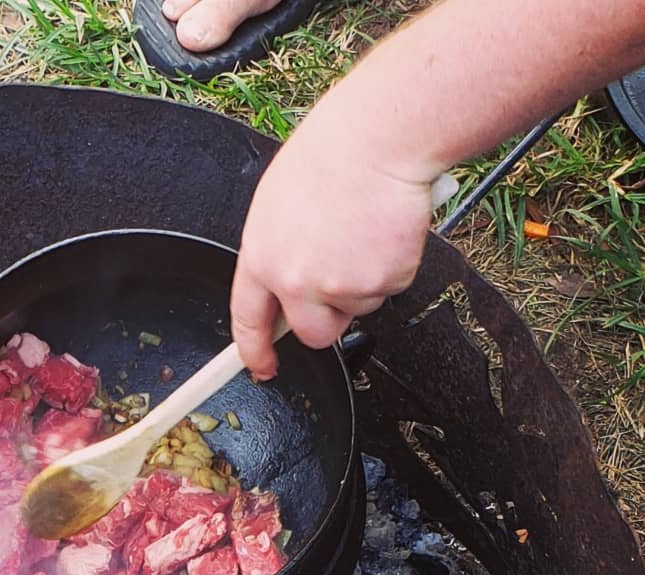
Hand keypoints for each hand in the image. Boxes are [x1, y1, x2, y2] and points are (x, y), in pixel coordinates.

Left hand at [230, 101, 436, 378]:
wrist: (380, 136)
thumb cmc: (333, 153)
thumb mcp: (280, 203)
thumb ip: (280, 250)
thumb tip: (287, 284)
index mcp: (262, 258)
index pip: (249, 319)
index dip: (254, 349)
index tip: (261, 367)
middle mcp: (295, 281)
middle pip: (313, 333)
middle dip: (330, 316)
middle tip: (345, 276)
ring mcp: (339, 285)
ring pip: (357, 307)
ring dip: (366, 278)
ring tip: (366, 227)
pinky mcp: (381, 281)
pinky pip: (391, 287)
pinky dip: (395, 262)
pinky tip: (388, 225)